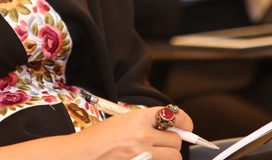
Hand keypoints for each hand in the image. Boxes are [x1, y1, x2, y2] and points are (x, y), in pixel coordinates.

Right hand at [71, 106, 191, 159]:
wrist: (85, 154)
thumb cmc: (99, 138)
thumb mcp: (122, 121)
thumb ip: (146, 122)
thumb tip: (171, 127)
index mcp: (138, 118)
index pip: (172, 115)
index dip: (184, 120)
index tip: (186, 125)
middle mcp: (143, 135)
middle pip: (176, 140)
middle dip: (172, 142)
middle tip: (161, 143)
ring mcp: (143, 154)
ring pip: (174, 156)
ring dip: (168, 155)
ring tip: (155, 153)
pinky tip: (149, 158)